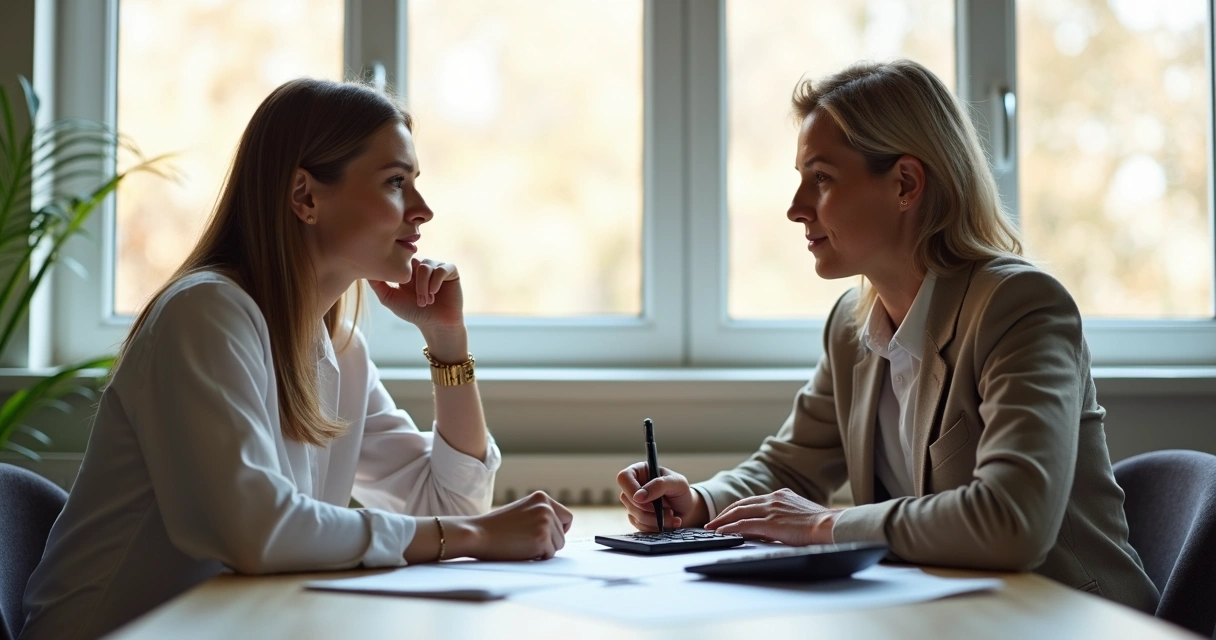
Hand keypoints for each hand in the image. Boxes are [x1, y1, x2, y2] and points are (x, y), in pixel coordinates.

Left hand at [369, 257, 463, 330]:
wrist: (436, 325)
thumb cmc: (414, 313)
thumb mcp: (390, 299)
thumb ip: (378, 285)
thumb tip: (364, 271)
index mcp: (408, 270)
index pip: (400, 259)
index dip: (399, 270)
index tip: (400, 286)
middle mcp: (422, 265)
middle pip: (412, 262)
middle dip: (413, 283)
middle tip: (418, 301)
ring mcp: (437, 266)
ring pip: (426, 267)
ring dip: (424, 287)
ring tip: (427, 301)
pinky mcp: (451, 270)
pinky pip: (442, 269)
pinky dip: (436, 282)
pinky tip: (435, 294)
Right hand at [463, 491, 572, 560]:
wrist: (477, 534)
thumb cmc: (496, 527)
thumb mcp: (522, 512)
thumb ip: (539, 515)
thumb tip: (561, 530)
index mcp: (541, 497)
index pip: (566, 517)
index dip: (559, 530)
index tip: (546, 536)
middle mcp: (546, 507)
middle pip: (563, 533)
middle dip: (549, 542)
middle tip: (526, 541)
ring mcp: (545, 521)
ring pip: (559, 544)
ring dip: (544, 549)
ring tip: (522, 544)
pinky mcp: (542, 538)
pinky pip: (550, 554)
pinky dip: (538, 557)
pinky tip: (521, 550)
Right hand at [616, 463, 707, 530]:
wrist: (686, 509)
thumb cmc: (681, 491)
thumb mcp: (677, 483)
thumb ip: (659, 485)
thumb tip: (638, 496)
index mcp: (639, 471)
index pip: (624, 478)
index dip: (631, 490)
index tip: (646, 501)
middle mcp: (633, 486)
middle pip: (627, 499)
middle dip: (649, 510)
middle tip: (668, 511)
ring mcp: (633, 503)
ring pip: (634, 515)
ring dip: (655, 520)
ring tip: (672, 516)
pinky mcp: (636, 517)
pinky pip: (639, 525)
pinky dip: (655, 527)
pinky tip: (668, 523)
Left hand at [704, 488, 837, 545]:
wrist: (831, 525)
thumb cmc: (821, 524)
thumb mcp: (799, 514)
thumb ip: (783, 516)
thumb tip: (770, 528)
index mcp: (781, 495)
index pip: (752, 500)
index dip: (736, 508)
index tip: (727, 514)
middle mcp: (774, 499)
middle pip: (741, 504)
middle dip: (725, 513)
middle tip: (712, 521)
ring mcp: (771, 510)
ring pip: (739, 513)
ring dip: (722, 521)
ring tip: (711, 528)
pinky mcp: (771, 523)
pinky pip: (744, 524)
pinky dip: (730, 528)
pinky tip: (721, 532)